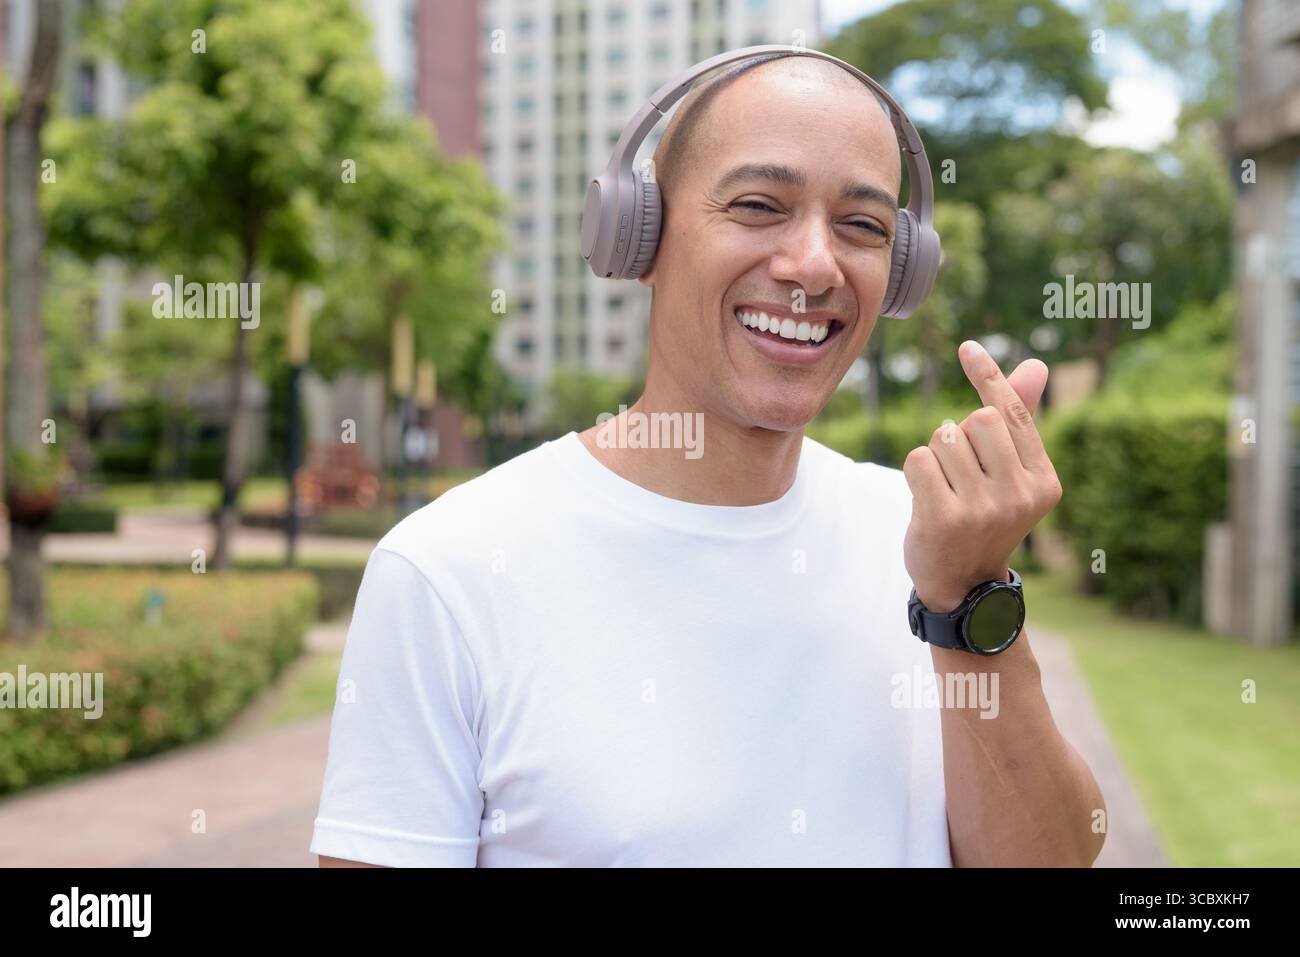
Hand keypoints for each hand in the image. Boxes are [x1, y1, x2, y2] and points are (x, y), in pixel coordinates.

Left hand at [902, 341, 1061, 611]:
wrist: (962, 585)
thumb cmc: (983, 518)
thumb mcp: (1009, 474)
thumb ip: (1019, 421)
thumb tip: (1036, 364)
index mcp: (1044, 481)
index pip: (1013, 413)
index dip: (989, 376)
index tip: (967, 347)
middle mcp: (1020, 495)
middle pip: (977, 419)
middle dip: (959, 433)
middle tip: (959, 471)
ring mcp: (984, 508)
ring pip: (944, 437)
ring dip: (936, 455)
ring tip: (945, 488)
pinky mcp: (945, 517)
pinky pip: (918, 459)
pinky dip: (916, 471)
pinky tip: (927, 499)